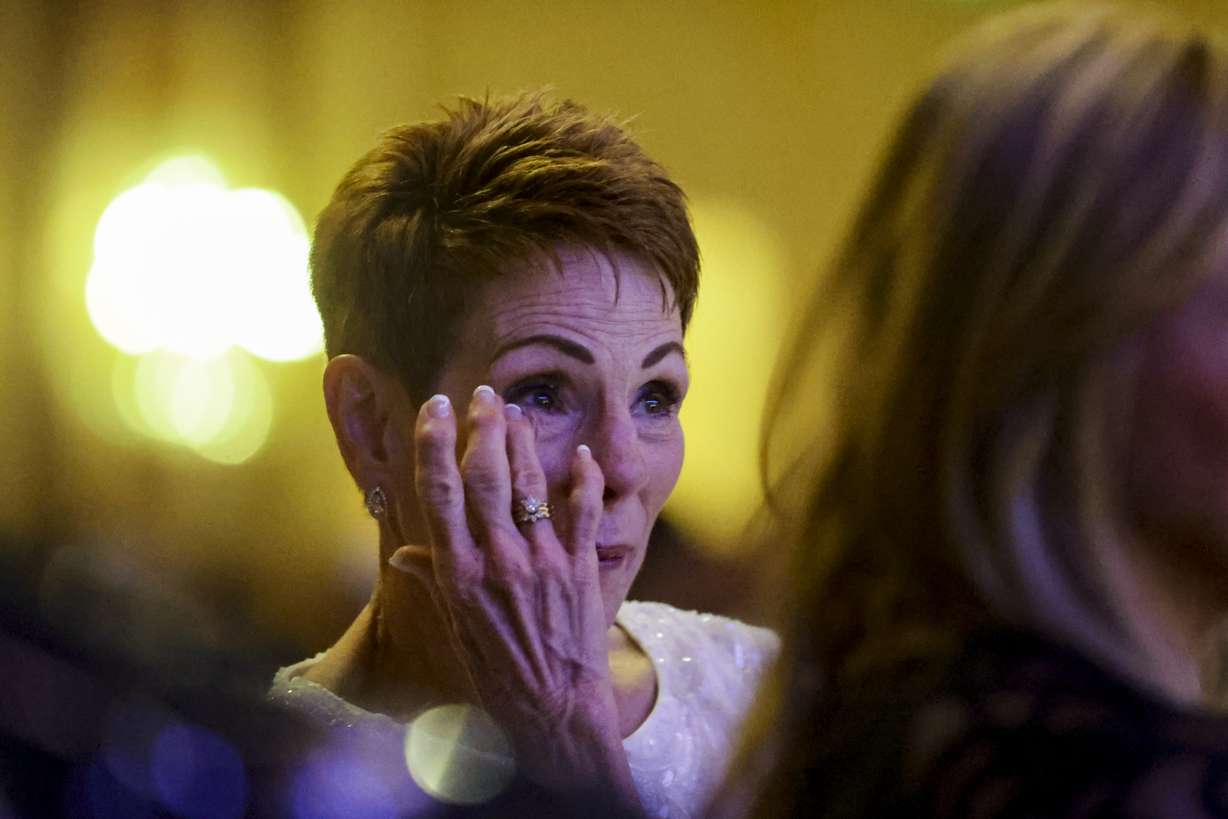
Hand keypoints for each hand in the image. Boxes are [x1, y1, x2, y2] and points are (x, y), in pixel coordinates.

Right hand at [389, 386, 637, 802]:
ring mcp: (542, 561)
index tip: (433, 407)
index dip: (434, 443)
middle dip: (482, 426)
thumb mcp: (456, 629)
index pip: (440, 492)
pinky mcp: (580, 568)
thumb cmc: (498, 677)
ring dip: (524, 441)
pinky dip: (584, 477)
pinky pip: (584, 510)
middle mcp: (498, 560)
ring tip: (517, 410)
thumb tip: (405, 555)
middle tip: (482, 393)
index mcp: (459, 574)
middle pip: (486, 475)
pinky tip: (581, 452)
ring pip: (531, 483)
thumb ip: (436, 582)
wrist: (555, 714)